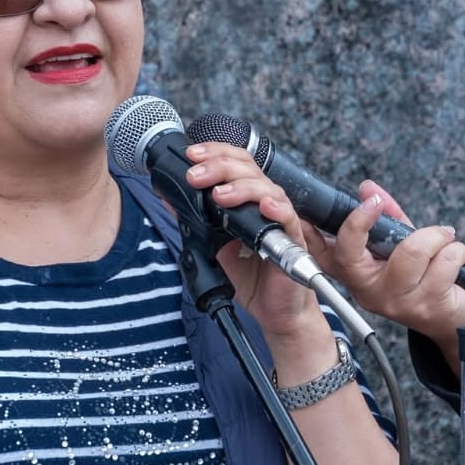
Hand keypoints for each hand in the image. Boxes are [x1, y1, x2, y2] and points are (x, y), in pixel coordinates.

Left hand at [182, 141, 329, 340]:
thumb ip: (197, 221)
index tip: (191, 155)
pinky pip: (288, 219)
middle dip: (218, 166)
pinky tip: (264, 207)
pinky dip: (276, 209)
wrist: (274, 312)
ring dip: (241, 187)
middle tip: (194, 175)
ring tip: (218, 195)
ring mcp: (280, 220)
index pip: (235, 163)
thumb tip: (171, 198)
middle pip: (248, 169)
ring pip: (267, 188)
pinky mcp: (293, 241)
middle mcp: (265, 204)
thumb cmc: (251, 277)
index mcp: (247, 199)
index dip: (214, 153)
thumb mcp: (214, 245)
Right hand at [318, 179, 464, 351]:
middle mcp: (369, 292)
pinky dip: (458, 251)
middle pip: (350, 253)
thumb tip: (367, 188)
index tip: (330, 206)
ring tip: (445, 239)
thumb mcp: (401, 244)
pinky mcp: (427, 306)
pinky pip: (445, 261)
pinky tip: (458, 259)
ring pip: (411, 250)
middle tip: (377, 202)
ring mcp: (396, 301)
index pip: (323, 255)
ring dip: (436, 236)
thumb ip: (385, 215)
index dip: (313, 231)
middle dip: (364, 219)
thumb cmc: (425, 277)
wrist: (457, 319)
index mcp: (356, 275)